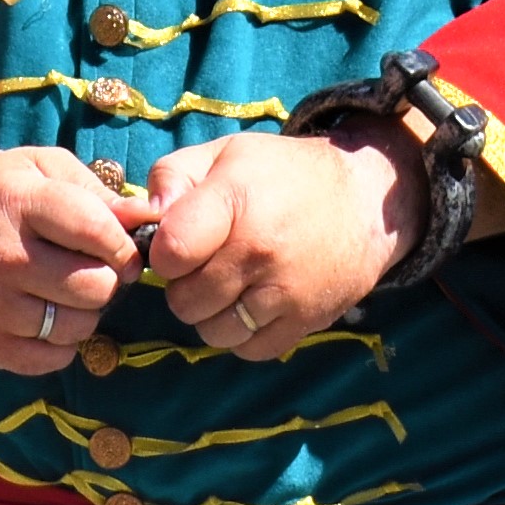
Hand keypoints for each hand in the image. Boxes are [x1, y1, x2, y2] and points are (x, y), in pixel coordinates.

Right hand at [0, 146, 149, 378]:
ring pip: (79, 326)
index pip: (99, 232)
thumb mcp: (41, 171)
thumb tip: (147, 218)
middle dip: (106, 279)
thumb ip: (96, 191)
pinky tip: (46, 317)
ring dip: (85, 312)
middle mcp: (2, 257)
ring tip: (65, 292)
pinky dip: (61, 343)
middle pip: (96, 287)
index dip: (123, 244)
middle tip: (90, 270)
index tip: (118, 247)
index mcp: (18, 203)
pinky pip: (54, 359)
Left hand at [142, 130, 414, 357]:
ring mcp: (286, 292)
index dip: (164, 254)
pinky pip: (250, 349)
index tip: (180, 244)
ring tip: (231, 284)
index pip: (170, 254)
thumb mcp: (225, 154)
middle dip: (185, 286)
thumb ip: (171, 177)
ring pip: (214, 332)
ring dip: (212, 314)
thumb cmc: (284, 174)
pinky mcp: (308, 321)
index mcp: (234, 204)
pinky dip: (243, 334)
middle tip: (207, 264)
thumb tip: (137, 216)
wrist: (367, 199)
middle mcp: (260, 253)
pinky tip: (253, 304)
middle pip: (185, 301)